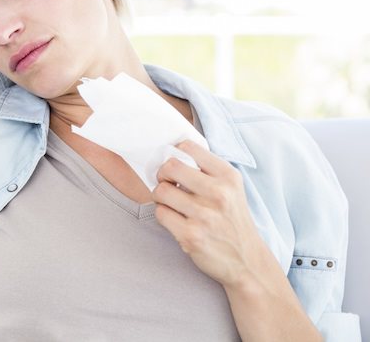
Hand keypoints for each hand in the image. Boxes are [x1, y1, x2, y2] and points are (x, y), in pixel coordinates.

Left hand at [151, 139, 268, 288]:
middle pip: (170, 167)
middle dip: (162, 175)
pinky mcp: (191, 235)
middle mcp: (219, 193)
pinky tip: (175, 219)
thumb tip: (171, 153)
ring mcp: (205, 215)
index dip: (174, 154)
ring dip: (160, 197)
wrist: (247, 262)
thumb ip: (207, 170)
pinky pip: (161, 214)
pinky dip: (163, 215)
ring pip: (161, 191)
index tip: (175, 166)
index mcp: (228, 176)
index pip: (188, 147)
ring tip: (171, 204)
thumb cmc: (232, 221)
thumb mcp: (231, 189)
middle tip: (167, 184)